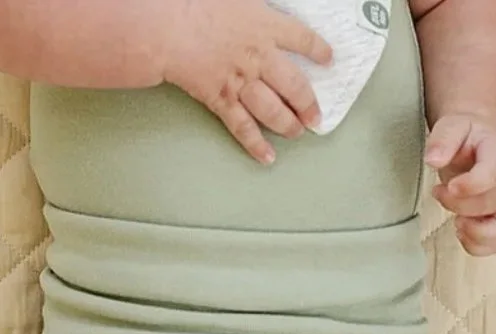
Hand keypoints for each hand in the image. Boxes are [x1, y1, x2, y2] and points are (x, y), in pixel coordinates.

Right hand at [161, 0, 332, 163]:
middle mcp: (259, 58)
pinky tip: (267, 156)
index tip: (328, 58)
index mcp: (264, 26)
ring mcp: (241, 82)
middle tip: (316, 116)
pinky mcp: (220, 99)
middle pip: (294, 85)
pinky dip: (256, 144)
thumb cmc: (195, 3)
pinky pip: (242, 126)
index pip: (302, 39)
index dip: (318, 49)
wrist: (167, 28)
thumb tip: (261, 2)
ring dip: (288, 124)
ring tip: (297, 132)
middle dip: (308, 103)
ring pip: (273, 110)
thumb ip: (255, 1)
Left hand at [424, 114, 495, 255]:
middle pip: (493, 203)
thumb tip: (433, 160)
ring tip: (456, 222)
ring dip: (477, 231)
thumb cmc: (464, 137)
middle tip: (438, 192)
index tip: (450, 186)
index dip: (473, 185)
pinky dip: (477, 245)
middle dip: (460, 204)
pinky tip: (460, 230)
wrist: (477, 143)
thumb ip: (443, 139)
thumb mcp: (451, 127)